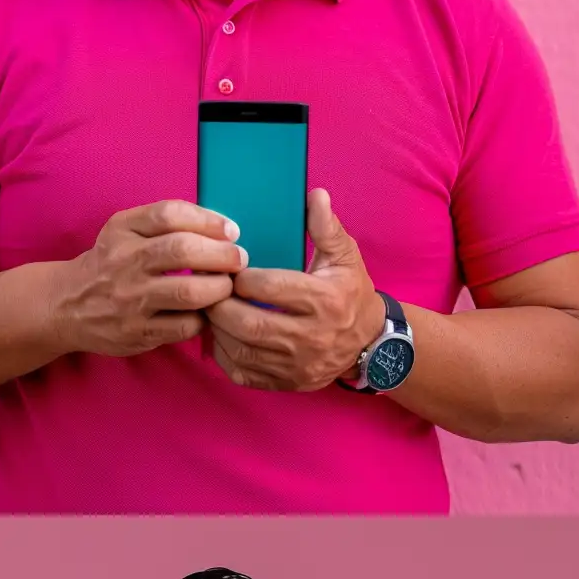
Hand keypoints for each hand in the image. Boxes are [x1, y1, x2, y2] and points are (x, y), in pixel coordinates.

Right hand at [53, 202, 245, 357]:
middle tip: (240, 260)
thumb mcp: (126, 231)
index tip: (232, 231)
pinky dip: (204, 318)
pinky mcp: (137, 331)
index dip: (208, 221)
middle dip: (223, 254)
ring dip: (219, 288)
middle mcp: (123, 262)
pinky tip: (205, 313)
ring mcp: (130, 299)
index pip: (169, 214)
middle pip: (182, 250)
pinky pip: (185, 325)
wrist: (66, 305)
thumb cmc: (113, 263)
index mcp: (122, 230)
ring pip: (188, 292)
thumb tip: (225, 229)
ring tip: (227, 286)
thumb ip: (168, 222)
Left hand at [204, 188, 385, 391]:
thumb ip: (326, 227)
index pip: (269, 287)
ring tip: (210, 309)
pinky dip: (224, 354)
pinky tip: (221, 335)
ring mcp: (300, 364)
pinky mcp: (289, 382)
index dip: (240, 276)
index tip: (229, 268)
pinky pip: (244, 373)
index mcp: (326, 300)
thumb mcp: (345, 257)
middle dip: (220, 305)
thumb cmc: (351, 293)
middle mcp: (313, 337)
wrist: (369, 343)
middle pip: (250, 324)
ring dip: (217, 329)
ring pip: (242, 350)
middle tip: (209, 289)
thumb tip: (314, 196)